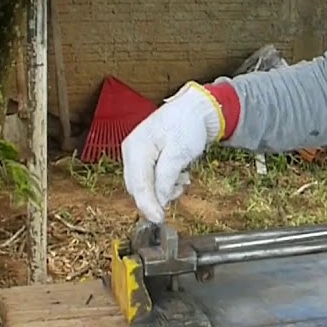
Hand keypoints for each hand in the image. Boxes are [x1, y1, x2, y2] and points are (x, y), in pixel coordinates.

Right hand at [121, 82, 223, 223]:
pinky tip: (179, 175)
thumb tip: (158, 201)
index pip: (138, 185)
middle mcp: (131, 151)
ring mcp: (137, 153)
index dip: (148, 205)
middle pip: (138, 187)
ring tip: (183, 179)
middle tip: (178, 192)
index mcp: (136, 149)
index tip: (159, 219)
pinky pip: (150, 177)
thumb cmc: (187, 124)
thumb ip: (166, 177)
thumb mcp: (179, 152)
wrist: (195, 108)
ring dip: (163, 189)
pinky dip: (164, 182)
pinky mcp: (145, 156)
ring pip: (144, 184)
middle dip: (157, 196)